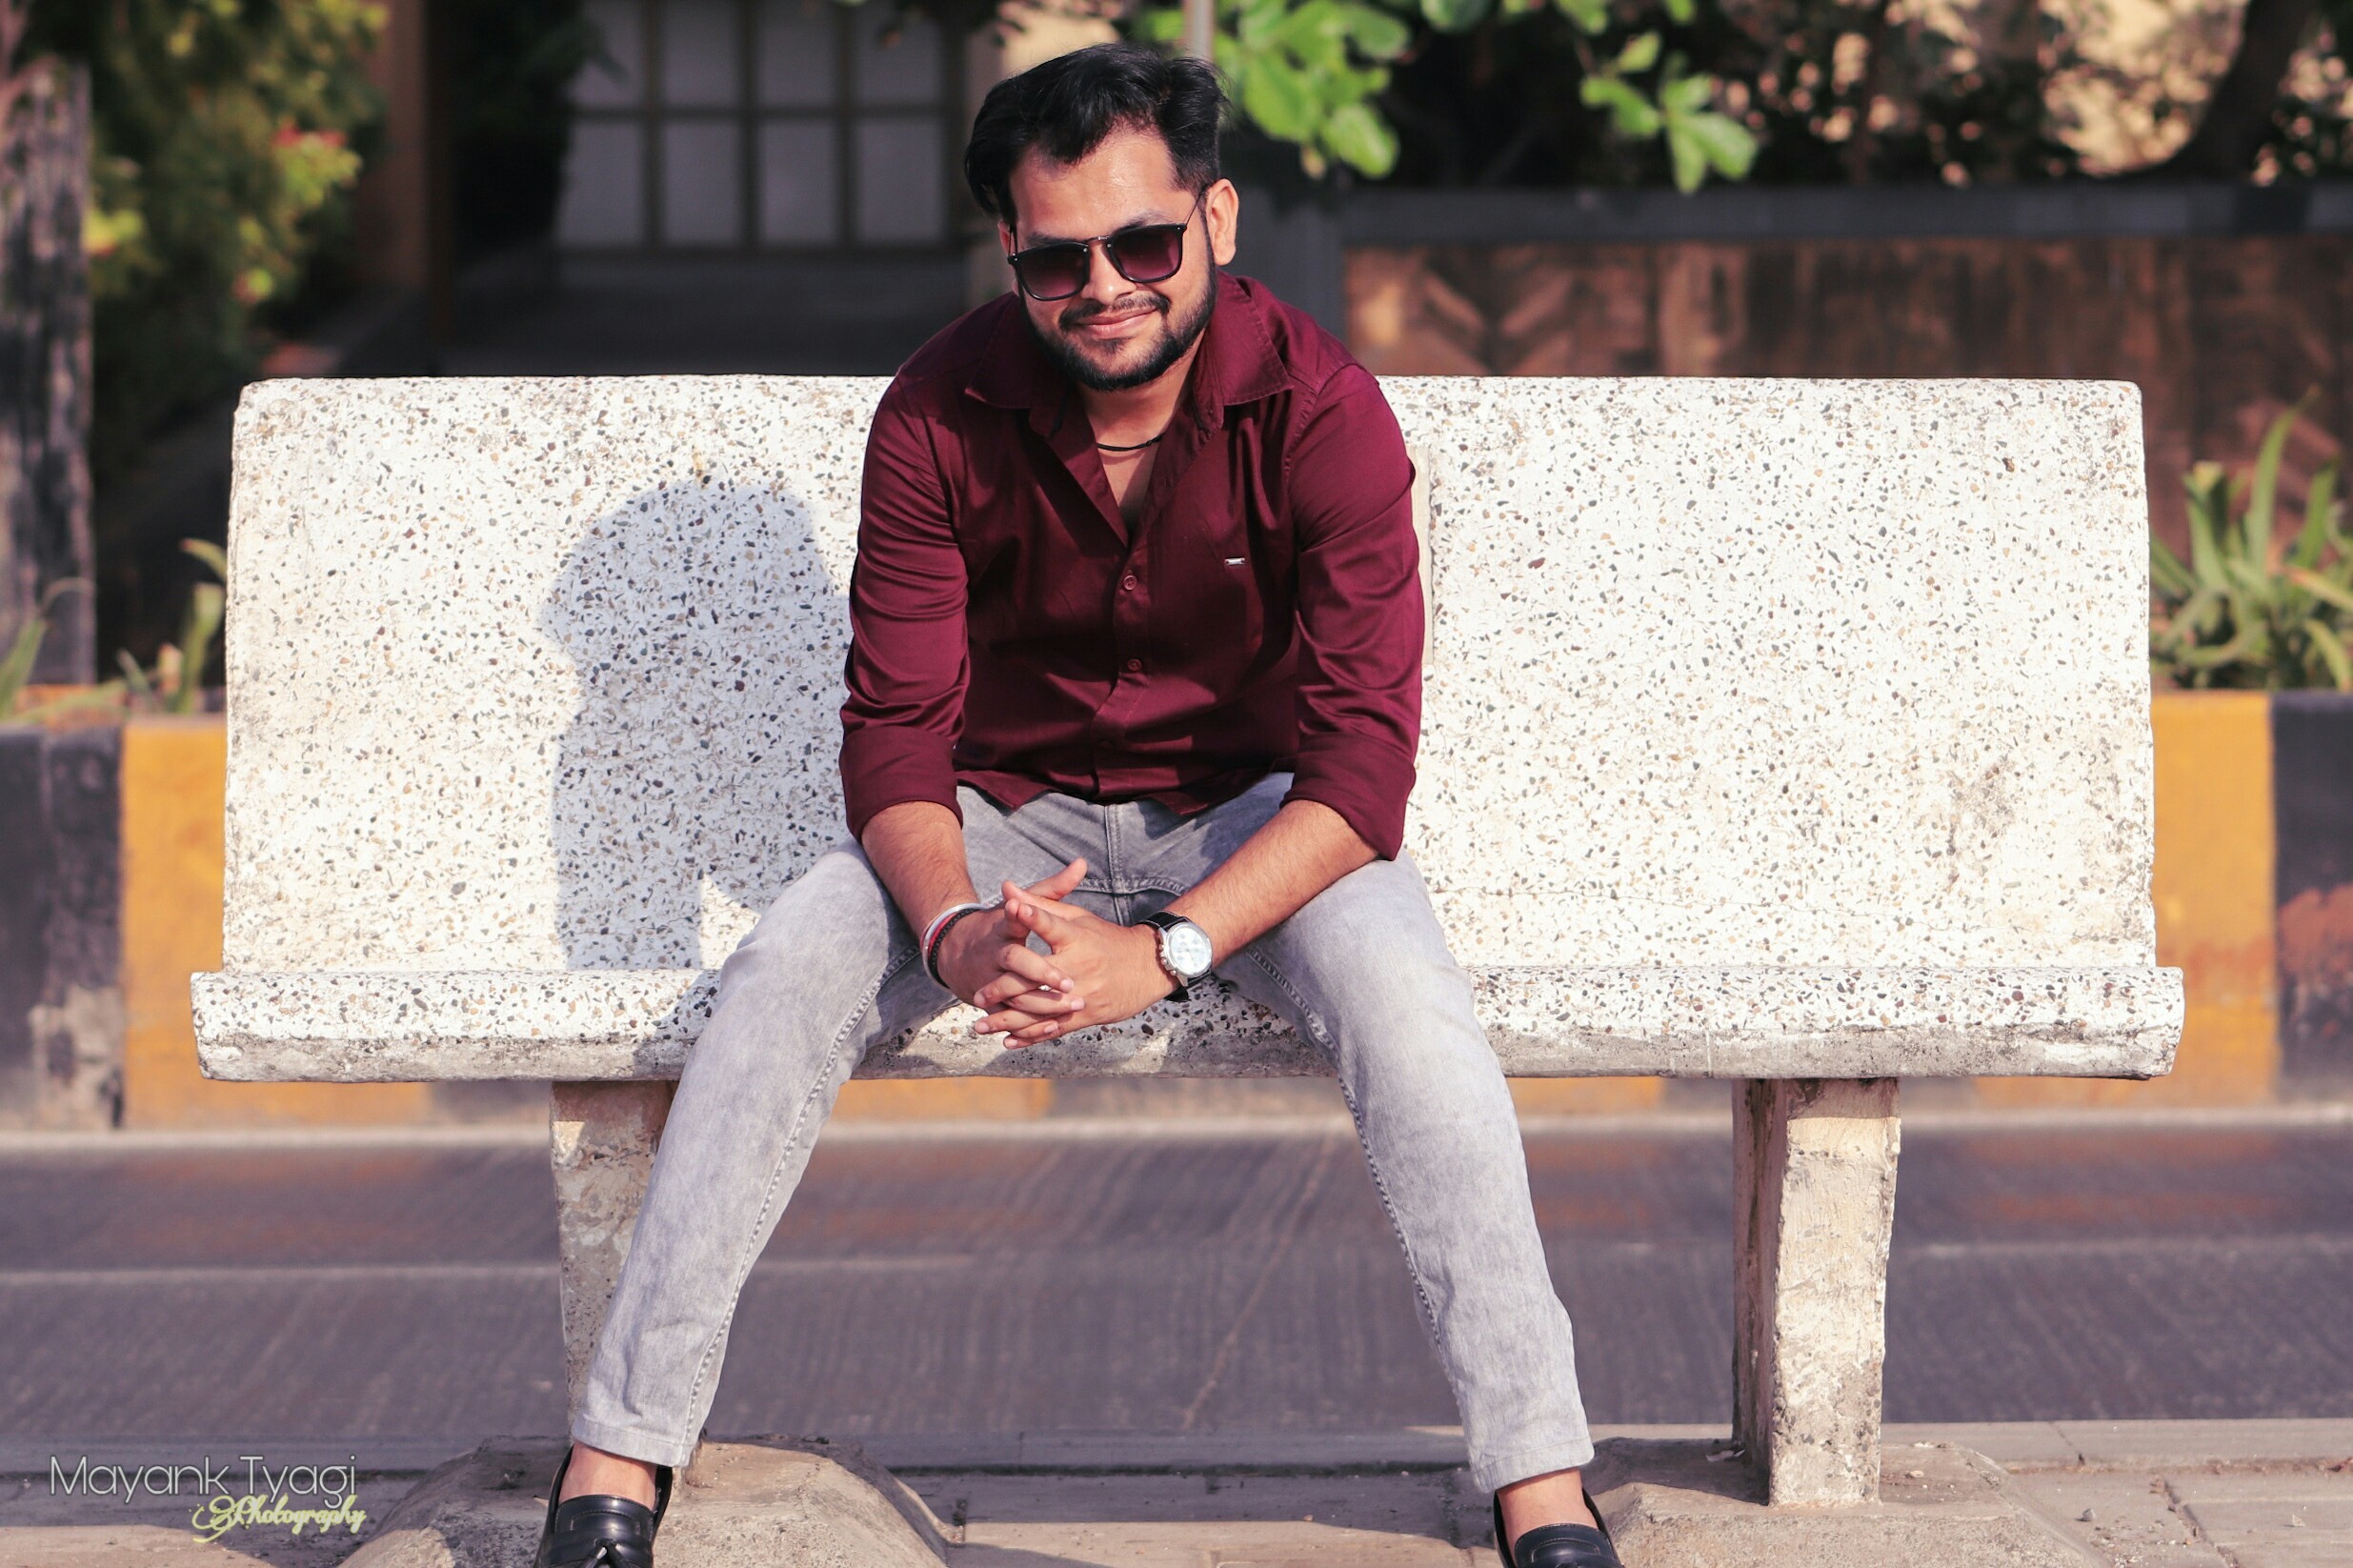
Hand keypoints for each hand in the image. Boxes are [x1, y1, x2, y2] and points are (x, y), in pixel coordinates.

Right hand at [934, 859, 1091, 1027]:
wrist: (953, 953)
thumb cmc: (998, 926)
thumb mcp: (1018, 905)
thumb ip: (1051, 888)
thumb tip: (1081, 864)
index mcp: (1002, 926)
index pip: (1014, 918)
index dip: (1028, 916)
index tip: (1042, 919)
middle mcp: (993, 952)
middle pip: (1015, 961)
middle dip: (1041, 971)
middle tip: (1070, 981)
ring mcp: (988, 978)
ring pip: (1014, 992)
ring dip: (1042, 1002)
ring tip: (1073, 1006)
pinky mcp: (988, 1002)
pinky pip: (1008, 1015)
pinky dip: (1028, 1024)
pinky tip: (1053, 1027)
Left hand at [973, 886, 1176, 1044]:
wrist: (1147, 967)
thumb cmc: (1105, 938)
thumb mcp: (1077, 918)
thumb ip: (1040, 905)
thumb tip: (1006, 888)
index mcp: (1077, 938)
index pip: (1051, 924)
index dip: (1031, 915)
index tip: (1009, 906)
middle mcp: (1079, 967)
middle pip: (1036, 978)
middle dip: (1003, 988)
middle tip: (978, 995)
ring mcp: (1082, 994)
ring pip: (1040, 1011)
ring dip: (1008, 1021)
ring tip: (981, 1026)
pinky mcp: (1086, 1016)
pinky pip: (1054, 1028)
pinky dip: (1030, 1037)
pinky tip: (1008, 1041)